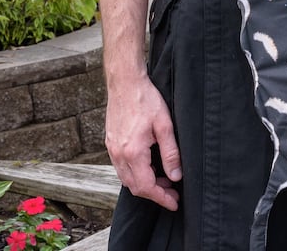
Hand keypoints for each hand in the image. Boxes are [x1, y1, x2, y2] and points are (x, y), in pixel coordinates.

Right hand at [106, 71, 182, 209]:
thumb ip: (171, 153)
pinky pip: (121, 168)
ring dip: (145, 184)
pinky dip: (135, 174)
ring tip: (164, 180)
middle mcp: (118, 155)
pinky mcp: (110, 144)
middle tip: (173, 192)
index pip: (146, 187)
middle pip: (135, 187)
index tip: (174, 203)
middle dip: (155, 193)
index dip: (161, 198)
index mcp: (132, 152)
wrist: (125, 82)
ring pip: (127, 179)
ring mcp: (112, 150)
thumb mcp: (165, 125)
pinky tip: (149, 167)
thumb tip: (176, 176)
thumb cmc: (146, 100)